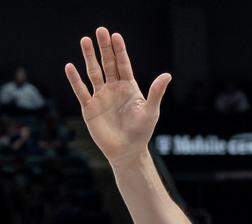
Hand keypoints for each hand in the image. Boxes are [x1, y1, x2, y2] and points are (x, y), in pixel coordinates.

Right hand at [65, 29, 171, 167]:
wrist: (128, 152)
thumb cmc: (142, 132)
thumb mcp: (151, 111)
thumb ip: (156, 92)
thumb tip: (167, 75)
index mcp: (128, 87)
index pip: (123, 65)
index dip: (119, 51)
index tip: (116, 36)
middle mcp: (113, 88)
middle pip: (107, 64)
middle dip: (104, 48)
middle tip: (100, 30)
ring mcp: (100, 96)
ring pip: (93, 73)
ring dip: (89, 57)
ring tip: (85, 40)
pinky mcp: (90, 107)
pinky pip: (81, 91)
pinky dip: (75, 80)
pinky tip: (70, 67)